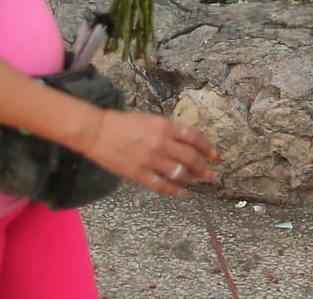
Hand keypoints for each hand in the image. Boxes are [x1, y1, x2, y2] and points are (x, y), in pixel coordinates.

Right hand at [81, 110, 218, 195]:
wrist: (97, 131)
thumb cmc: (123, 123)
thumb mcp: (150, 119)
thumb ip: (169, 130)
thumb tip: (187, 142)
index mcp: (164, 126)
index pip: (194, 137)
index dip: (208, 148)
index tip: (215, 156)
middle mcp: (161, 142)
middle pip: (191, 157)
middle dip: (204, 167)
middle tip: (211, 174)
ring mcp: (150, 159)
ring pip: (179, 173)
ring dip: (192, 179)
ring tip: (199, 182)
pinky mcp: (138, 173)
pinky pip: (161, 185)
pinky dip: (175, 191)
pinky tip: (182, 193)